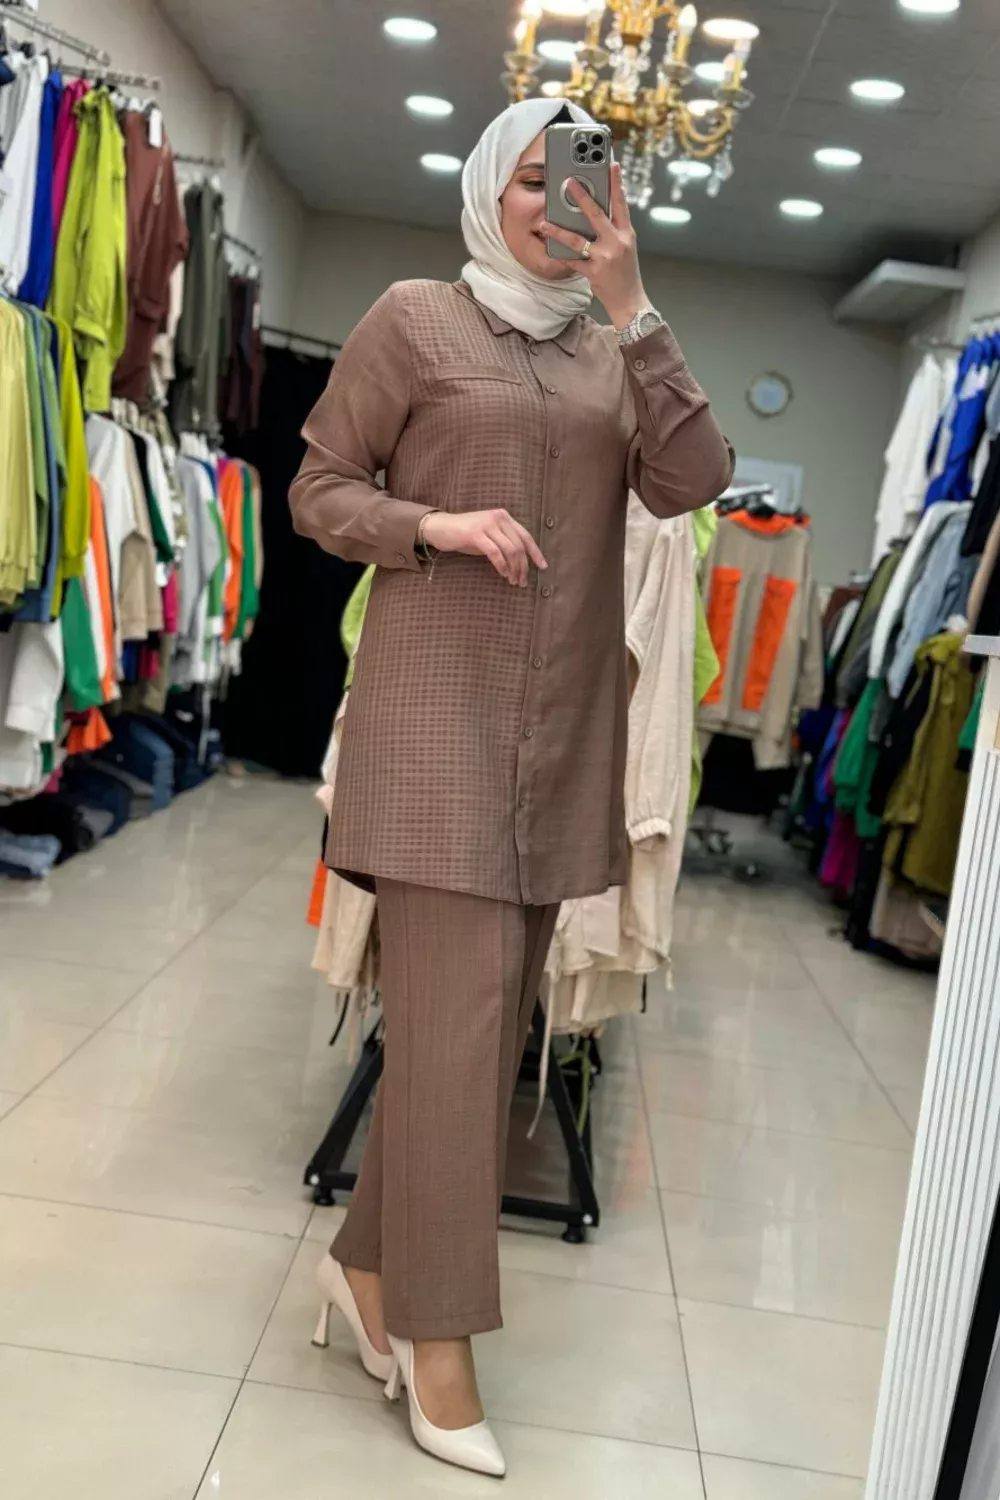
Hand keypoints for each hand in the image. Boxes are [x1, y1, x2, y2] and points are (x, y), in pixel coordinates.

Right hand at [422, 509, 546, 587]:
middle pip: (519, 545)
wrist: (440, 528)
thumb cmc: (465, 535)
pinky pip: (495, 553)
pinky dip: (501, 565)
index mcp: (504, 517)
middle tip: (522, 582)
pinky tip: (503, 574)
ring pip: (510, 550)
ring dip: (514, 569)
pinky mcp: (475, 533)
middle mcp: (498, 517)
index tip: (542, 567)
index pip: (525, 536)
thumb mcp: (489, 536)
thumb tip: (521, 562)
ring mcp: (487, 524)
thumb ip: (504, 543)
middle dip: (523, 566)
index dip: (536, 553)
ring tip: (513, 581)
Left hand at [541, 163, 648, 328]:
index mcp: (626, 233)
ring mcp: (604, 258)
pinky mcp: (593, 272)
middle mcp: (616, 243)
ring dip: (558, 230)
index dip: (617, 183)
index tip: (612, 165)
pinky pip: (572, 261)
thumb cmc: (626, 272)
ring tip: (544, 223)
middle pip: (596, 215)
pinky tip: (549, 248)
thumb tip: (595, 213)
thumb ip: (614, 229)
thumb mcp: (626, 247)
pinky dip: (561, 255)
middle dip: (581, 197)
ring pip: (577, 239)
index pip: (622, 203)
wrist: (630, 301)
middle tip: (568, 182)